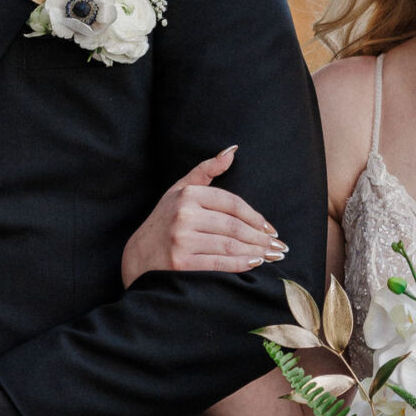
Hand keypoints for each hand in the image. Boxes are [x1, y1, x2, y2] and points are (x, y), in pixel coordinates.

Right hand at [120, 149, 286, 285]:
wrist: (138, 254)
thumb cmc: (164, 220)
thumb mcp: (179, 189)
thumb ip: (206, 170)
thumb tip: (232, 151)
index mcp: (188, 194)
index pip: (232, 203)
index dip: (255, 217)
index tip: (270, 228)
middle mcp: (184, 215)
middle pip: (234, 226)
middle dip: (260, 237)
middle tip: (277, 245)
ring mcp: (182, 240)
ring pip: (229, 245)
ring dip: (255, 252)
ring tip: (270, 255)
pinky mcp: (181, 263)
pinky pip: (219, 263)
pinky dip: (240, 264)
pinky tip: (254, 264)